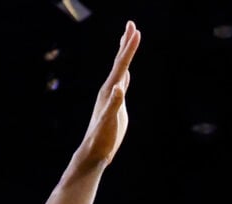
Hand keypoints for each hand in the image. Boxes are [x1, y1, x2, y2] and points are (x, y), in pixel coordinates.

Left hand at [74, 21, 141, 170]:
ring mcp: (112, 96)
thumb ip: (114, 104)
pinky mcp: (116, 105)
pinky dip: (125, 74)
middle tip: (132, 24)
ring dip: (125, 55)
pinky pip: (121, 84)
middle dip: (126, 43)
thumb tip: (119, 87)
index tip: (136, 31)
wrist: (94, 151)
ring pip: (120, 70)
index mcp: (110, 91)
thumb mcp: (109, 121)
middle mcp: (110, 89)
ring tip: (128, 40)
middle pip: (119, 62)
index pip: (122, 65)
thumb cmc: (101, 138)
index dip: (129, 48)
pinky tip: (126, 73)